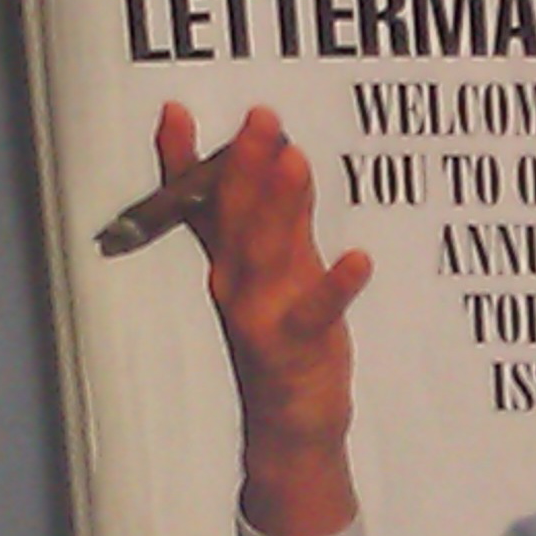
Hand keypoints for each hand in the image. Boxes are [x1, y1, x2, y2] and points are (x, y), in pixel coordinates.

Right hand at [156, 102, 370, 535]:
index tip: (176, 111)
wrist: (292, 424)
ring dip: (280, 206)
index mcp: (229, 264)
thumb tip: (285, 154)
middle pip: (236, 218)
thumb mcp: (288, 269)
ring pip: (267, 253)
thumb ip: (286, 216)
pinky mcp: (297, 347)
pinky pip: (316, 312)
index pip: (202, 206)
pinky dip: (336, 286)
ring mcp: (261, 316)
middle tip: (262, 118)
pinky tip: (359, 257)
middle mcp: (235, 285)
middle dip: (246, 166)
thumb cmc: (291, 338)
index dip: (185, 162)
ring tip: (295, 160)